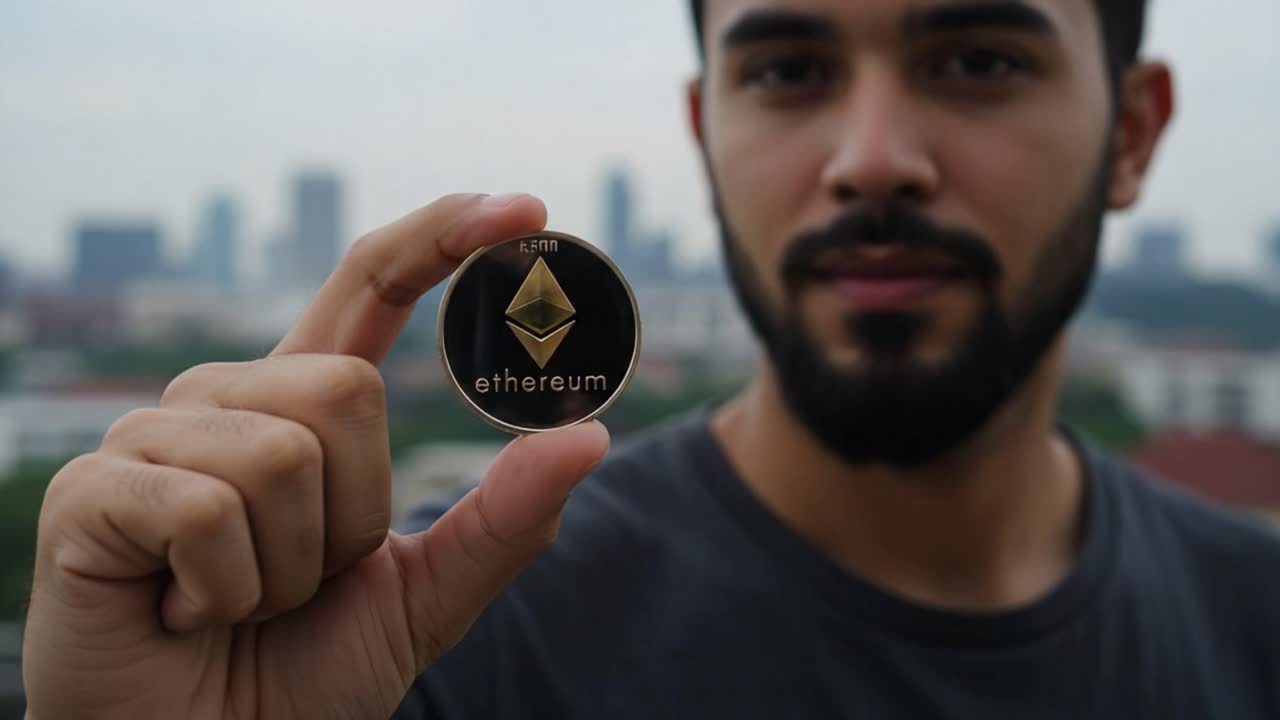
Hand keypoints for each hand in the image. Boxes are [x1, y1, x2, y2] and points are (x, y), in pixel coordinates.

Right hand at [22, 193, 609, 718]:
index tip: (524, 209)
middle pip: (346, 388)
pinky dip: (227, 590)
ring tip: (239, 600)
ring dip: (290, 567)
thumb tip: (591, 438)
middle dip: (352, 515)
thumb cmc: (302, 676)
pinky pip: (210, 508)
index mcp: (301, 407)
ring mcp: (152, 437)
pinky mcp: (93, 490)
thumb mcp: (426, 597)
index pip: (371, 285)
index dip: (440, 238)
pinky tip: (184, 611)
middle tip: (299, 580)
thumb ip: (503, 521)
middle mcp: (226, 400)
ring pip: (286, 454)